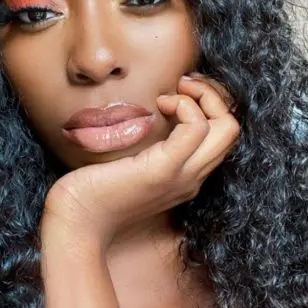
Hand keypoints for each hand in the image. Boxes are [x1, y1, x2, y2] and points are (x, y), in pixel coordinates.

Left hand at [43, 73, 239, 248]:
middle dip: (212, 95)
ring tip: (170, 95)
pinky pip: (196, 127)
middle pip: (231, 129)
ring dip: (203, 96)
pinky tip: (160, 104)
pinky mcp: (162, 170)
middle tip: (181, 85)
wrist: (76, 222)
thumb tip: (144, 114)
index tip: (178, 92)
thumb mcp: (126, 163)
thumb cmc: (92, 191)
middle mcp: (191, 178)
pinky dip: (184, 105)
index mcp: (184, 176)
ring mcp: (181, 176)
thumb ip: (143, 146)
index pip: (220, 136)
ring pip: (226, 128)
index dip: (208, 106)